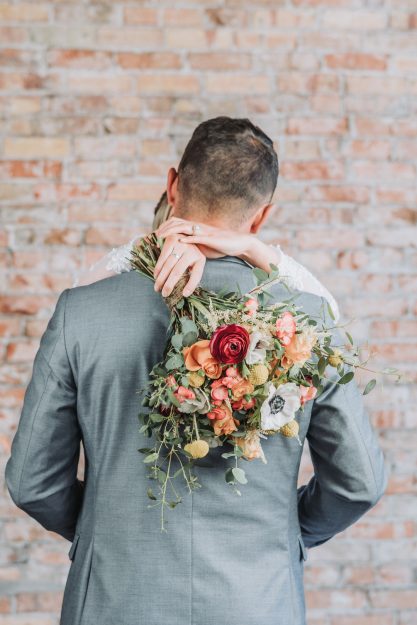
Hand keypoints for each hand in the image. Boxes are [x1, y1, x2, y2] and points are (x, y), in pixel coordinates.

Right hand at [153, 234, 205, 297]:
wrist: (184, 234)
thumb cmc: (188, 253)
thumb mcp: (194, 263)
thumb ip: (190, 274)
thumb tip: (184, 292)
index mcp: (200, 259)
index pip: (196, 275)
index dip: (191, 285)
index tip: (184, 294)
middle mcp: (192, 251)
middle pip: (178, 271)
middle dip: (170, 284)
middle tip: (164, 294)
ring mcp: (181, 245)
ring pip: (168, 265)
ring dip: (161, 278)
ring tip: (157, 287)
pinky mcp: (171, 240)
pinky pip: (162, 257)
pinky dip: (158, 268)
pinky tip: (155, 275)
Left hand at [155, 217, 281, 273]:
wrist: (239, 243)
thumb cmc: (221, 245)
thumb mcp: (204, 244)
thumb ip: (193, 244)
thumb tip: (181, 250)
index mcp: (196, 228)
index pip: (177, 222)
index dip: (166, 226)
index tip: (156, 232)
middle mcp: (199, 227)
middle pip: (178, 222)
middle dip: (165, 227)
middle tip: (155, 234)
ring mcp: (205, 232)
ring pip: (185, 228)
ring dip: (172, 232)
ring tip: (162, 236)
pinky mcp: (212, 239)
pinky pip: (198, 237)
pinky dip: (188, 239)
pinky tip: (180, 242)